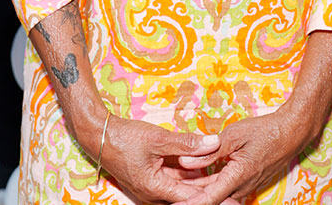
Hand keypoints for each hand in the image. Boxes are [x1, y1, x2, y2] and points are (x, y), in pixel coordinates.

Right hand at [94, 113, 221, 204]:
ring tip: (223, 177)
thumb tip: (213, 142)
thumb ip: (186, 142)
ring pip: (182, 188)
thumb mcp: (158, 138)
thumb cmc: (125, 137)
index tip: (231, 192)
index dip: (213, 194)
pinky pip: (173, 180)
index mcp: (155, 188)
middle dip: (209, 191)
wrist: (99, 134)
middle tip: (232, 189)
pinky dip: (188, 174)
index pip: (191, 197)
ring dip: (200, 183)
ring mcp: (151, 187)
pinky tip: (204, 167)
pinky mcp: (150, 178)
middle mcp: (154, 194)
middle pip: (188, 196)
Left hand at [174, 106, 310, 204]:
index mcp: (239, 175)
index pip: (210, 197)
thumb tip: (185, 161)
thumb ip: (210, 151)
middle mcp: (243, 186)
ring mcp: (247, 186)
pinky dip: (212, 186)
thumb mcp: (235, 135)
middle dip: (192, 197)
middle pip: (213, 198)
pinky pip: (227, 189)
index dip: (191, 203)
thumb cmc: (264, 130)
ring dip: (201, 192)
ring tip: (180, 186)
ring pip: (220, 194)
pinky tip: (199, 179)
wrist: (292, 132)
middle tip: (172, 195)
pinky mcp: (249, 181)